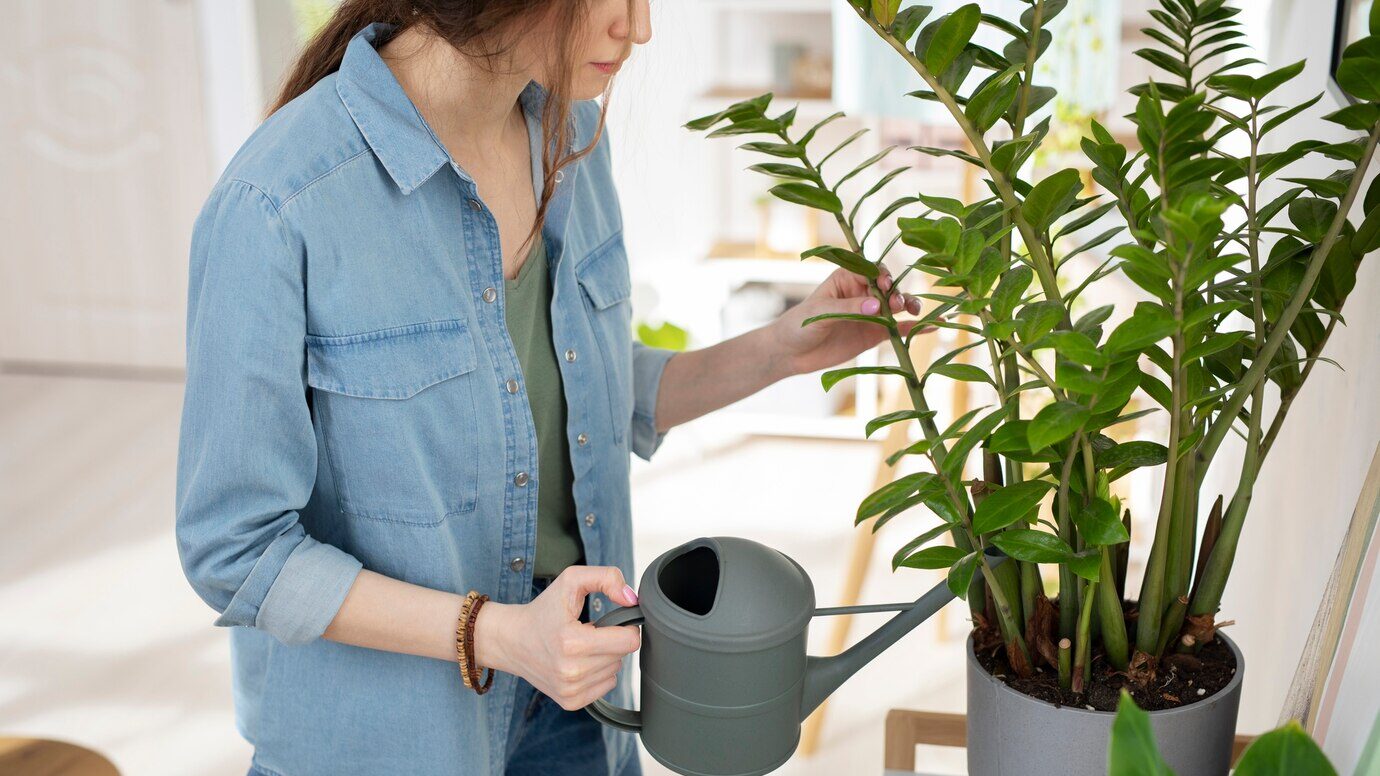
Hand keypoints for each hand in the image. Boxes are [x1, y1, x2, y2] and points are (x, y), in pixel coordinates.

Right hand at [473, 566, 639, 710]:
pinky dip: (598, 673)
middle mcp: (571, 671)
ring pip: (616, 671)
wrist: (511, 640)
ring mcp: (570, 690)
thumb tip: (632, 599)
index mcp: (573, 642)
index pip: (629, 641)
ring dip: (604, 657)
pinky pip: (606, 685)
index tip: (610, 622)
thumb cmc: (542, 610)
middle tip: (589, 632)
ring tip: (581, 647)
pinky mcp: (570, 701)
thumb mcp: (571, 580)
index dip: (626, 627)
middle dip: (612, 641)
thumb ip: (606, 578)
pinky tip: (579, 662)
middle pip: (623, 656)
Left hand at [768, 266, 927, 376]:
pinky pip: (899, 329)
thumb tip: (877, 307)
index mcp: (847, 277)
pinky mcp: (875, 333)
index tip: (884, 286)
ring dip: (909, 305)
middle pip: (888, 287)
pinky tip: (932, 326)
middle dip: (896, 292)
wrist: (792, 353)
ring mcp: (871, 313)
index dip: (881, 276)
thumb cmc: (799, 325)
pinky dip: (915, 328)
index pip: (870, 270)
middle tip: (897, 305)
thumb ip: (848, 308)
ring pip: (897, 305)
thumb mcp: (820, 313)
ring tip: (916, 311)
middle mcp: (863, 292)